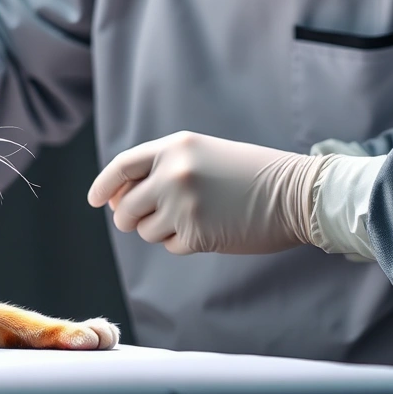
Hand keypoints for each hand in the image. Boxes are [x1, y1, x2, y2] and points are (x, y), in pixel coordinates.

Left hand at [87, 132, 330, 255]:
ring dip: (162, 230)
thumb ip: (163, 169)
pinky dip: (185, 243)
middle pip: (124, 207)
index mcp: (175, 147)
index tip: (95, 200)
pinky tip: (211, 230)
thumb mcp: (204, 156)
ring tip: (195, 218)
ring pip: (144, 230)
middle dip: (131, 217)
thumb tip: (118, 200)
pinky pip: (170, 246)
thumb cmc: (252, 175)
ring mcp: (182, 204)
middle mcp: (172, 173)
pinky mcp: (195, 234)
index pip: (122, 166)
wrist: (297, 193)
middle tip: (151, 219)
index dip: (104, 185)